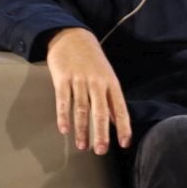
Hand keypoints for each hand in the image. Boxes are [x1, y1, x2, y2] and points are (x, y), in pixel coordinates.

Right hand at [46, 28, 131, 154]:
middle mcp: (97, 83)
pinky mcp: (62, 78)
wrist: (72, 36)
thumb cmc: (92, 61)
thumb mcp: (107, 77)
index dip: (123, 126)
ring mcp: (79, 80)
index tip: (124, 144)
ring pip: (81, 109)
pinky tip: (64, 130)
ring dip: (81, 129)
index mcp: (111, 83)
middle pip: (100, 112)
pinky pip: (63, 101)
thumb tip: (115, 123)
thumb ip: (110, 100)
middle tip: (100, 151)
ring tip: (82, 146)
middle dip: (101, 133)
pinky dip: (63, 116)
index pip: (120, 108)